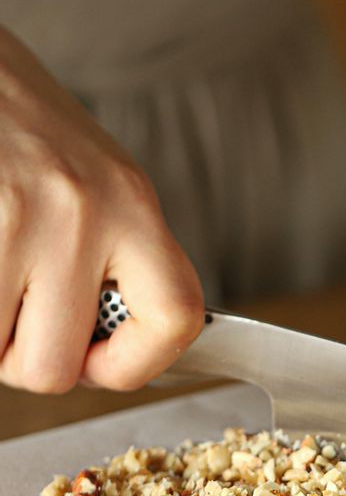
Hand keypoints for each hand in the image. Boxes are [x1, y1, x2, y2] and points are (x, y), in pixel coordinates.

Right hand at [0, 27, 203, 392]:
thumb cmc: (22, 128)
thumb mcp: (98, 183)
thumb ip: (120, 259)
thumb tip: (111, 353)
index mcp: (134, 203)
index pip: (177, 317)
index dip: (136, 364)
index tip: (100, 361)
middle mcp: (86, 210)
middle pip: (56, 367)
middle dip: (27, 359)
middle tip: (19, 317)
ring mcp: (18, 214)